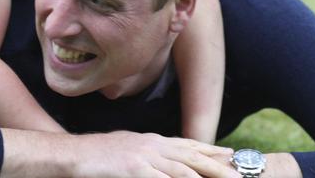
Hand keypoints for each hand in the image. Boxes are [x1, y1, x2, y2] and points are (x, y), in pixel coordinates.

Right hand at [74, 131, 237, 177]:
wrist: (72, 154)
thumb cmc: (97, 156)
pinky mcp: (134, 168)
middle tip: (242, 174)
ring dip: (208, 176)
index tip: (232, 156)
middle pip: (193, 156)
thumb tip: (161, 164)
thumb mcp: (127, 151)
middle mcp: (152, 145)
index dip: (211, 151)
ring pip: (185, 169)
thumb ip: (147, 156)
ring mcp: (144, 156)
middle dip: (219, 166)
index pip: (188, 144)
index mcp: (151, 141)